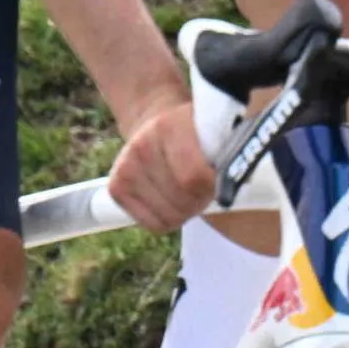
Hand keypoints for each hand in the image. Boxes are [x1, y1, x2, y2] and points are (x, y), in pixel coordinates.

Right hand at [104, 99, 218, 232]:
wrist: (152, 123)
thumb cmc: (192, 134)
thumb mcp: (211, 130)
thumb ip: (226, 152)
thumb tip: (232, 186)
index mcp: (169, 127)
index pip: (193, 177)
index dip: (212, 187)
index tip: (219, 181)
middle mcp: (141, 147)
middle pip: (182, 200)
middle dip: (200, 201)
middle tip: (204, 189)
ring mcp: (125, 168)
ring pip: (169, 216)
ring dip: (185, 211)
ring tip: (187, 193)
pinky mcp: (116, 188)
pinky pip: (152, 224)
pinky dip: (167, 219)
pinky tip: (169, 201)